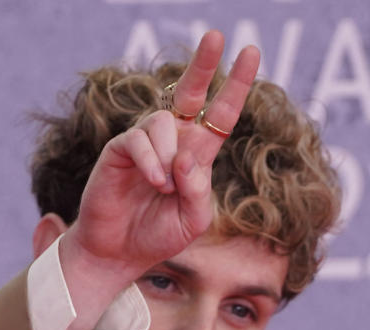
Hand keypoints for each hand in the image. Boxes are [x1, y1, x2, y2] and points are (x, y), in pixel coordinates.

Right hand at [62, 30, 260, 283]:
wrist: (119, 253)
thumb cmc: (157, 236)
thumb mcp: (193, 220)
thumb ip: (198, 191)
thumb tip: (187, 158)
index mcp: (196, 155)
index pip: (220, 114)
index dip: (236, 85)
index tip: (250, 52)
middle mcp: (171, 142)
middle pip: (190, 93)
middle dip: (203, 64)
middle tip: (216, 35)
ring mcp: (144, 143)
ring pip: (164, 121)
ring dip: (170, 156)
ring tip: (163, 188)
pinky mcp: (119, 151)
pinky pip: (140, 140)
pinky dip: (152, 162)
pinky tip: (154, 183)